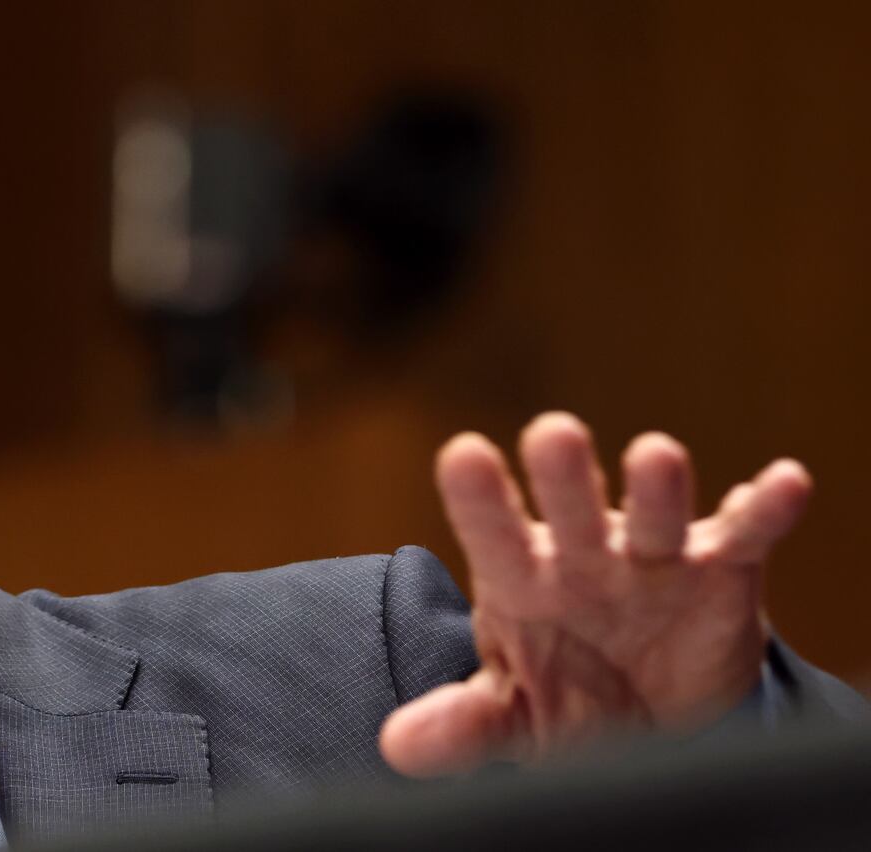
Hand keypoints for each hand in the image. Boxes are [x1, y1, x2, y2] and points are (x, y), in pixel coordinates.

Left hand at [379, 411, 810, 776]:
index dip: (479, 498)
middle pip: (569, 506)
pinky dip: (764, 509)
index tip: (462, 454)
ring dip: (657, 489)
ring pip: (653, 513)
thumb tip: (399, 746)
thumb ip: (464, 726)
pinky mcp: (719, 567)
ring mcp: (650, 555)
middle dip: (565, 474)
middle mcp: (582, 553)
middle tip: (553, 433)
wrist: (650, 716)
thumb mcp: (512, 717)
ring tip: (656, 457)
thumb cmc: (565, 694)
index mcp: (520, 579)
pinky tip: (781, 484)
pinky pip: (744, 534)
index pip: (492, 533)